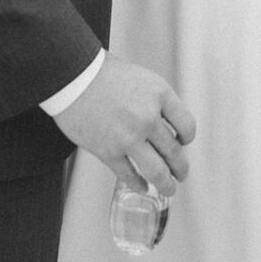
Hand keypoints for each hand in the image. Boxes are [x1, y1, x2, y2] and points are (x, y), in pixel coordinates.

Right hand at [53, 53, 195, 194]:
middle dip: (180, 168)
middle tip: (181, 173)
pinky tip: (142, 187)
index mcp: (160, 94)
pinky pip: (129, 175)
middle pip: (174, 152)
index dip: (187, 138)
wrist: (73, 76)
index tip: (183, 143)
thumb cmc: (103, 72)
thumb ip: (154, 100)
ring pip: (157, 171)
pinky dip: (138, 185)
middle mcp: (148, 117)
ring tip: (169, 189)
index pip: (187, 125)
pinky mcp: (108, 152)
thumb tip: (163, 121)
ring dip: (166, 184)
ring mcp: (129, 137)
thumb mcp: (140, 78)